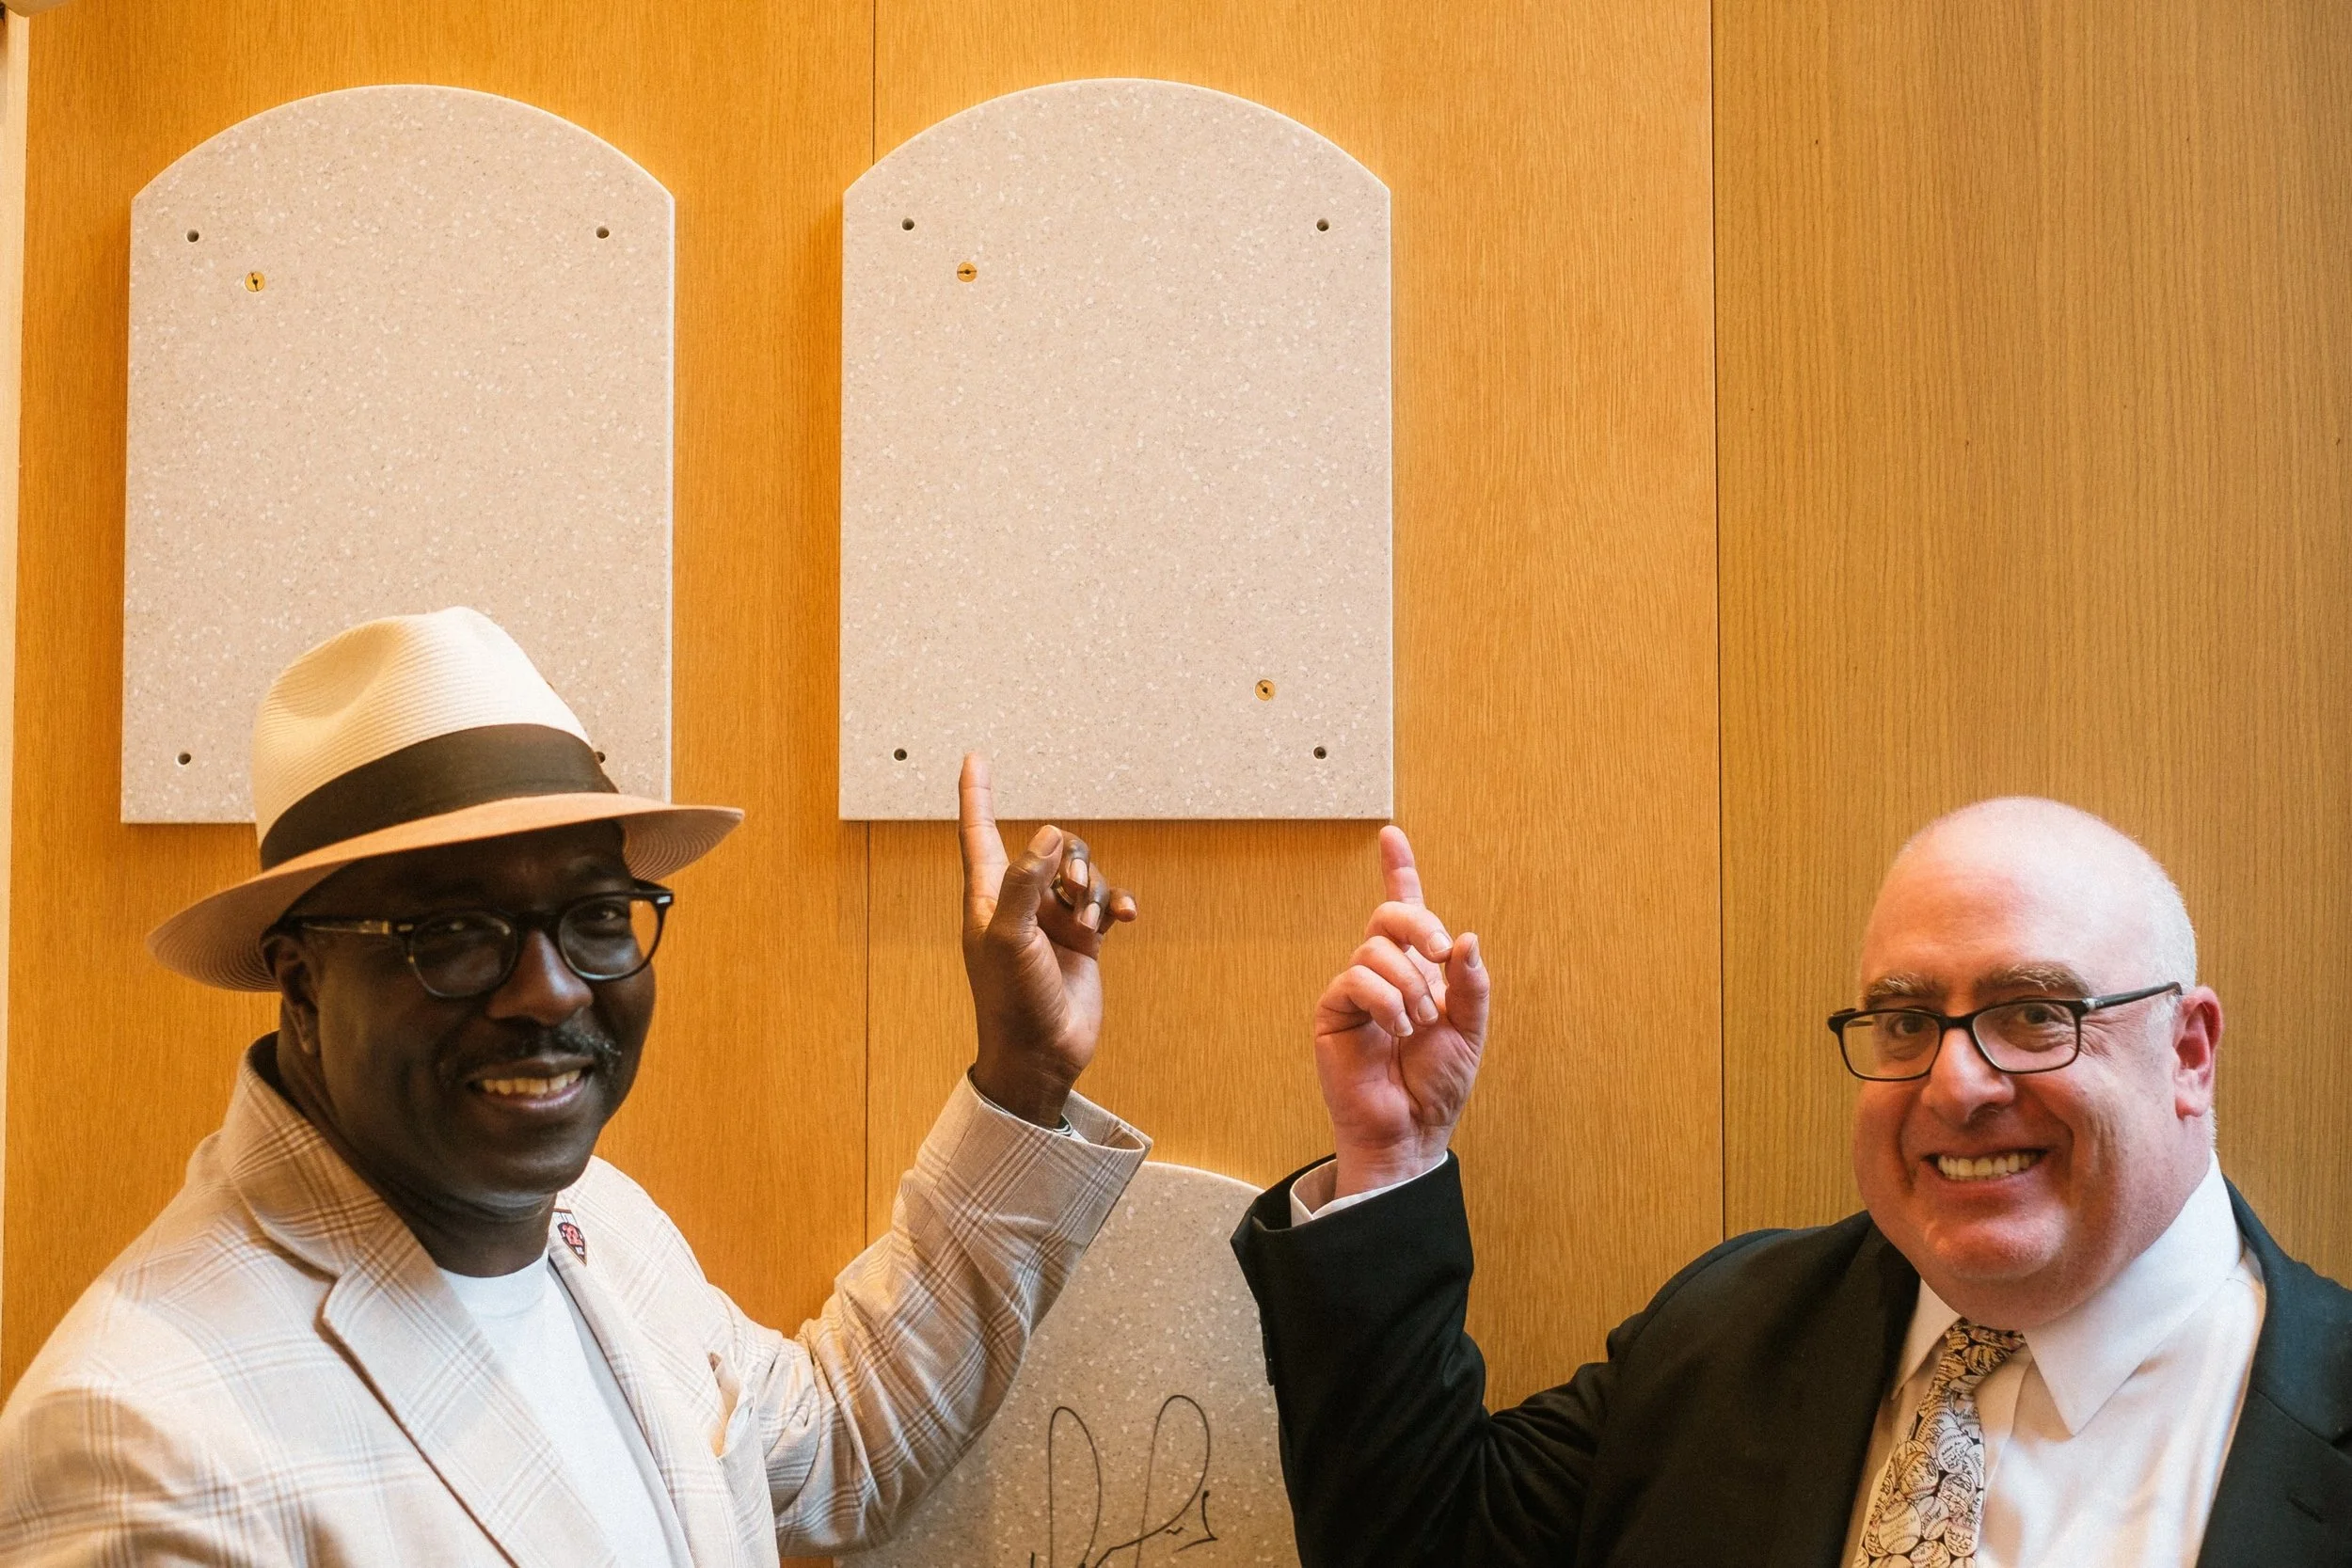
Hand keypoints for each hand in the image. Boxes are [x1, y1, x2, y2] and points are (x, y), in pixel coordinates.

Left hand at [959, 753, 1138, 1125]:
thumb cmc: (1010, 1001)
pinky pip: (1104, 902)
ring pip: (1082, 873)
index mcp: (987, 897)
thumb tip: (1049, 834)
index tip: (975, 757)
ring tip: (1090, 921)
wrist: (1041, 1055)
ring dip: (1093, 888)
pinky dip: (1116, 903)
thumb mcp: (1008, 937)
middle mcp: (1019, 902)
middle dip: (1069, 860)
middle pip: (1050, 848)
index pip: (979, 833)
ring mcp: (1052, 921)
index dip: (977, 795)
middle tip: (1073, 893)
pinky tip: (1124, 917)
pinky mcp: (1083, 940)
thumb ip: (1024, 881)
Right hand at [1313, 826, 1489, 1197]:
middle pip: (1391, 916)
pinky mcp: (1334, 1011)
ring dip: (1408, 985)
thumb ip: (1470, 985)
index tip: (1391, 836)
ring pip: (1376, 948)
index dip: (1398, 872)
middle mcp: (1385, 973)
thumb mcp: (1470, 1031)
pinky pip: (1355, 979)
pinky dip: (1385, 1000)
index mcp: (1419, 971)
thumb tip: (1465, 940)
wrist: (1410, 1130)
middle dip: (1420, 923)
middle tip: (1443, 954)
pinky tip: (1396, 1028)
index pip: (1405, 911)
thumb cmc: (1436, 1086)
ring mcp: (1357, 990)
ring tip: (1418, 1024)